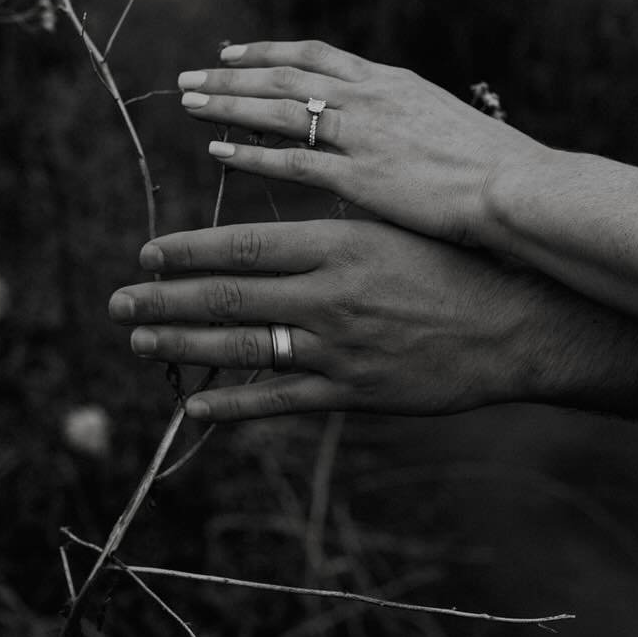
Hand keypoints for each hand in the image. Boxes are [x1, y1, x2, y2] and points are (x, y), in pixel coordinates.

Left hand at [107, 220, 550, 419]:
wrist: (518, 325)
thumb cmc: (457, 266)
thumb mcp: (391, 229)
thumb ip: (328, 233)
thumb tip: (267, 238)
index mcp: (338, 244)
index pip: (241, 247)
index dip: (187, 252)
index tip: (147, 253)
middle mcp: (329, 295)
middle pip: (227, 298)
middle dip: (164, 300)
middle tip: (119, 302)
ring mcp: (339, 349)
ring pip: (243, 349)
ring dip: (184, 347)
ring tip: (142, 342)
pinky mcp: (355, 393)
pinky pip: (280, 402)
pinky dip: (235, 406)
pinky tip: (198, 407)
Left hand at [175, 40, 547, 246]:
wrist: (517, 188)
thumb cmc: (494, 170)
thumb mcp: (445, 127)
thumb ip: (407, 124)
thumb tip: (390, 133)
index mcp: (391, 82)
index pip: (317, 55)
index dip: (270, 53)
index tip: (235, 54)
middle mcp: (369, 98)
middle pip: (286, 74)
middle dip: (233, 74)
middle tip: (191, 76)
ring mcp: (361, 134)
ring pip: (278, 109)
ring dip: (228, 104)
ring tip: (188, 103)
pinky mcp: (358, 175)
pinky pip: (290, 159)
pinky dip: (249, 153)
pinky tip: (217, 150)